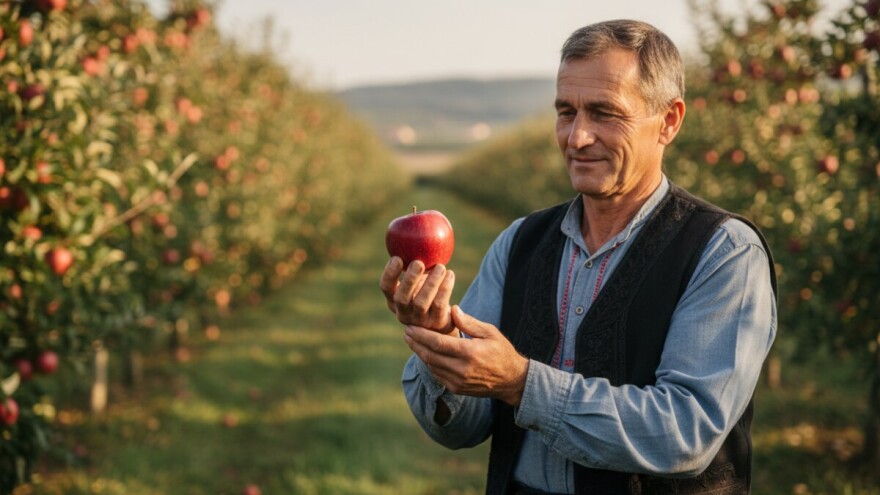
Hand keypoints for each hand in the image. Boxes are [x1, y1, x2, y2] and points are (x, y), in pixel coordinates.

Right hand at [379, 257, 455, 333]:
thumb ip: (414, 265)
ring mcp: (419, 320)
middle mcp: (403, 312)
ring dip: (431, 283)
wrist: (443, 320)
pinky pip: (440, 304)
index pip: (386, 288)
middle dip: (409, 279)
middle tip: (418, 262)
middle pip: (402, 298)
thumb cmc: (427, 293)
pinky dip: (445, 288)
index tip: (397, 258)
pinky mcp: (436, 323)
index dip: (390, 274)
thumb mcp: (418, 281)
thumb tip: (416, 234)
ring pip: (422, 302)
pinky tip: (450, 274)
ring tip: (440, 266)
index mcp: (394, 300)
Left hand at [404, 305, 528, 406]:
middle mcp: (461, 369)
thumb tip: (452, 310)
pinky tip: (425, 353)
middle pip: (430, 355)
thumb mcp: (490, 332)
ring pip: (431, 366)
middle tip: (406, 332)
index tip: (410, 327)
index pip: (437, 343)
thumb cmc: (502, 352)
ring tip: (412, 341)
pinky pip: (437, 375)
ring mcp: (458, 382)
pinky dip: (429, 363)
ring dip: (420, 353)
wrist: (511, 380)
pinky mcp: (456, 389)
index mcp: (469, 353)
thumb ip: (469, 322)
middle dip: (415, 343)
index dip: (421, 335)